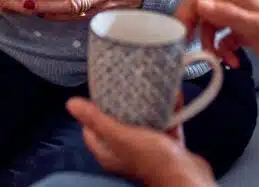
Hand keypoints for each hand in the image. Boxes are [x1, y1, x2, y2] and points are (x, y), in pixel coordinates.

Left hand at [66, 97, 214, 186]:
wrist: (187, 175)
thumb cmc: (152, 159)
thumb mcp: (120, 136)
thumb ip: (96, 120)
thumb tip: (71, 104)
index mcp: (109, 152)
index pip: (91, 129)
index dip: (92, 111)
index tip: (99, 92)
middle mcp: (125, 151)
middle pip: (118, 122)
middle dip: (122, 103)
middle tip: (125, 84)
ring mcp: (147, 148)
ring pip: (143, 121)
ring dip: (147, 104)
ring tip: (148, 85)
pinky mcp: (166, 145)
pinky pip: (164, 122)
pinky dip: (168, 109)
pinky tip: (171, 95)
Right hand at [175, 0, 258, 78]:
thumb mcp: (255, 28)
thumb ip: (227, 15)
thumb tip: (199, 5)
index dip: (186, 13)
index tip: (179, 34)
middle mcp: (236, 3)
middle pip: (203, 12)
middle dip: (197, 31)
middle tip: (192, 49)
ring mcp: (240, 18)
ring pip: (212, 27)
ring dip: (211, 45)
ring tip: (220, 60)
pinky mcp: (244, 32)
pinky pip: (224, 39)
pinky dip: (224, 51)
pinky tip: (233, 62)